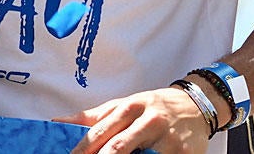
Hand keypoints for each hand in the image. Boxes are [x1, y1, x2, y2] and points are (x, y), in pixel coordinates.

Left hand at [55, 86, 208, 153]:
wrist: (195, 105)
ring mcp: (166, 138)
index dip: (83, 148)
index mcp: (130, 107)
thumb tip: (58, 122)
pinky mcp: (181, 153)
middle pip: (118, 147)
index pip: (101, 131)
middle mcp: (148, 121)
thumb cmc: (153, 106)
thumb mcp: (124, 105)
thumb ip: (93, 116)